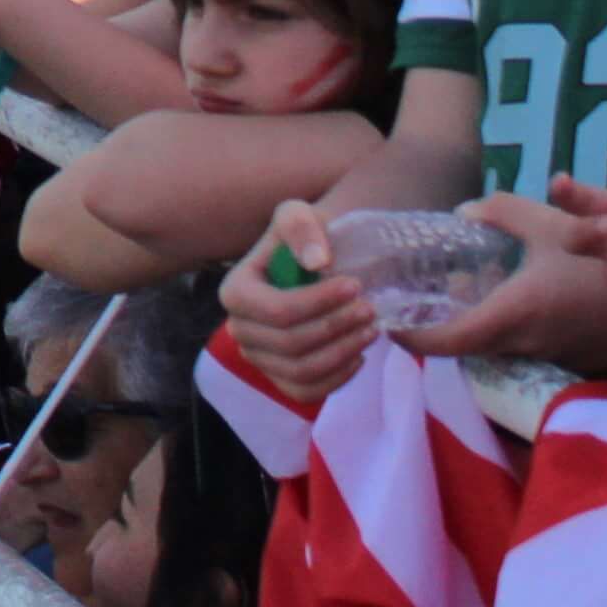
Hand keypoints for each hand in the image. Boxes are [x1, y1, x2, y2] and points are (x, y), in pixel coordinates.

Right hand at [222, 199, 384, 412]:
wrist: (315, 261)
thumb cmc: (306, 237)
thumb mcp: (299, 214)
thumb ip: (301, 228)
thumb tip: (317, 262)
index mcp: (235, 292)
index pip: (277, 311)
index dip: (319, 304)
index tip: (355, 287)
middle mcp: (239, 329)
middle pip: (291, 344)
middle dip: (336, 328)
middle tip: (370, 309)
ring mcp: (259, 358)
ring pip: (300, 371)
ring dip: (342, 354)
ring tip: (371, 330)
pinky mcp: (280, 378)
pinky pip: (306, 392)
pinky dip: (336, 379)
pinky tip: (358, 355)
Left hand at [402, 187, 606, 373]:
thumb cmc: (605, 252)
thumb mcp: (551, 222)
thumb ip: (501, 213)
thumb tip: (462, 213)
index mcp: (515, 314)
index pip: (449, 343)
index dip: (413, 339)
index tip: (390, 325)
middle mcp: (529, 345)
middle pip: (468, 348)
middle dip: (439, 331)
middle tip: (416, 304)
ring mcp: (554, 357)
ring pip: (498, 350)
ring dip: (476, 329)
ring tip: (459, 295)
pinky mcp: (576, 360)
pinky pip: (527, 350)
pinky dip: (507, 332)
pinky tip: (509, 300)